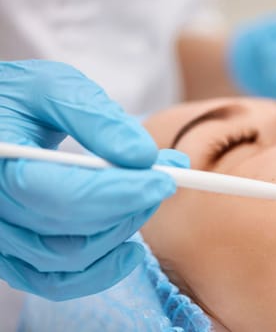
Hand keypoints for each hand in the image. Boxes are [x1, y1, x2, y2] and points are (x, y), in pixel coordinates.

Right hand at [0, 60, 188, 300]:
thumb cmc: (21, 97)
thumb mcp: (55, 88)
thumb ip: (96, 119)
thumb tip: (143, 156)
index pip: (66, 194)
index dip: (122, 192)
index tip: (165, 180)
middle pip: (73, 228)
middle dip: (130, 205)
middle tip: (165, 177)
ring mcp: (2, 236)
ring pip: (70, 258)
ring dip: (122, 230)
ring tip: (148, 195)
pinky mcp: (13, 252)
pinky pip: (54, 281)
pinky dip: (97, 272)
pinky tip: (130, 249)